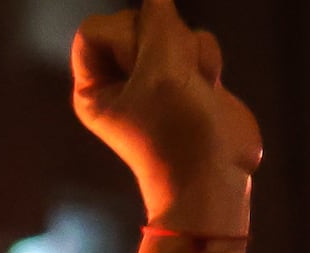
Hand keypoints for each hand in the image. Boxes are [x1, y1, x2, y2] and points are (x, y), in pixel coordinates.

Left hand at [74, 0, 260, 227]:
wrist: (216, 174)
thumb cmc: (178, 131)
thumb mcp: (162, 68)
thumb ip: (159, 21)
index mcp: (93, 87)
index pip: (94, 30)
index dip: (124, 35)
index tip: (144, 65)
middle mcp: (119, 81)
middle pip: (137, 22)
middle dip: (164, 41)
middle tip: (176, 78)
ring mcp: (155, 78)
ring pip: (172, 29)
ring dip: (190, 52)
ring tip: (194, 88)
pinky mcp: (187, 78)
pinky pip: (196, 42)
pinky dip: (207, 60)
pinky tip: (209, 88)